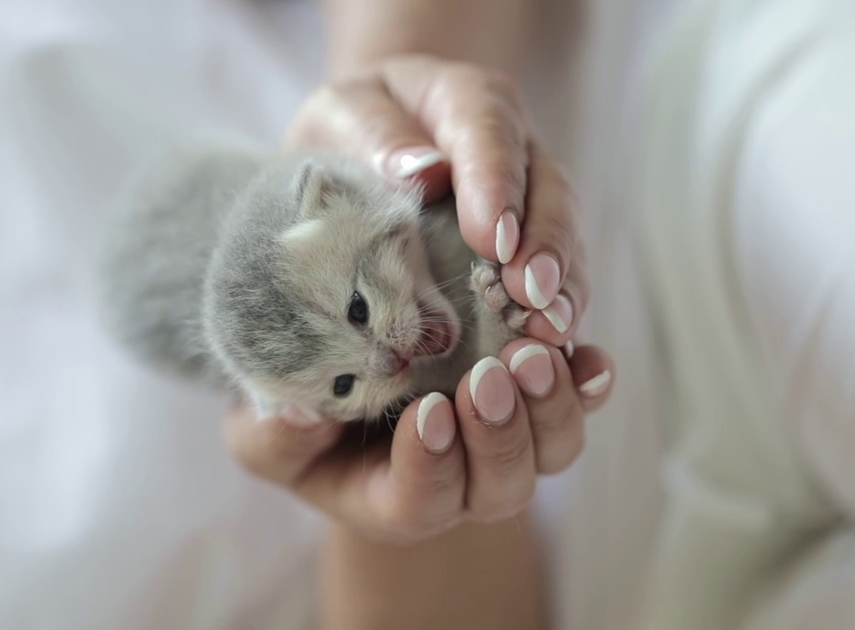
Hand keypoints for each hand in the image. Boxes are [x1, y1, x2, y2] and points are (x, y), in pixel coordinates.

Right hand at [224, 340, 614, 543]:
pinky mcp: (536, 402)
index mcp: (397, 501)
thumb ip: (276, 436)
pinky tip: (591, 359)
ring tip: (533, 353)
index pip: (425, 501)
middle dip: (500, 431)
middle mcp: (464, 486)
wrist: (346, 377)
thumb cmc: (302, 420)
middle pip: (503, 484)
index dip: (432, 463)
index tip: (429, 412)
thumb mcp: (263, 431)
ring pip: (551, 449)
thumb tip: (299, 411)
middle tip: (492, 376)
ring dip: (550, 405)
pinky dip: (588, 385)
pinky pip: (579, 406)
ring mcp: (508, 445)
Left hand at [288, 54, 586, 345]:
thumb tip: (422, 172)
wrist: (366, 141)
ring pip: (564, 240)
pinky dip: (555, 311)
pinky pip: (557, 279)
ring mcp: (533, 201)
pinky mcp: (530, 248)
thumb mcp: (343, 112)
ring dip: (562, 287)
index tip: (493, 238)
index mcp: (470, 101)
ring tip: (550, 329)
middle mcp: (518, 150)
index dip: (497, 186)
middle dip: (545, 244)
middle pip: (549, 191)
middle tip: (530, 292)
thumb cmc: (352, 126)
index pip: (490, 134)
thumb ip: (375, 135)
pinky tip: (549, 346)